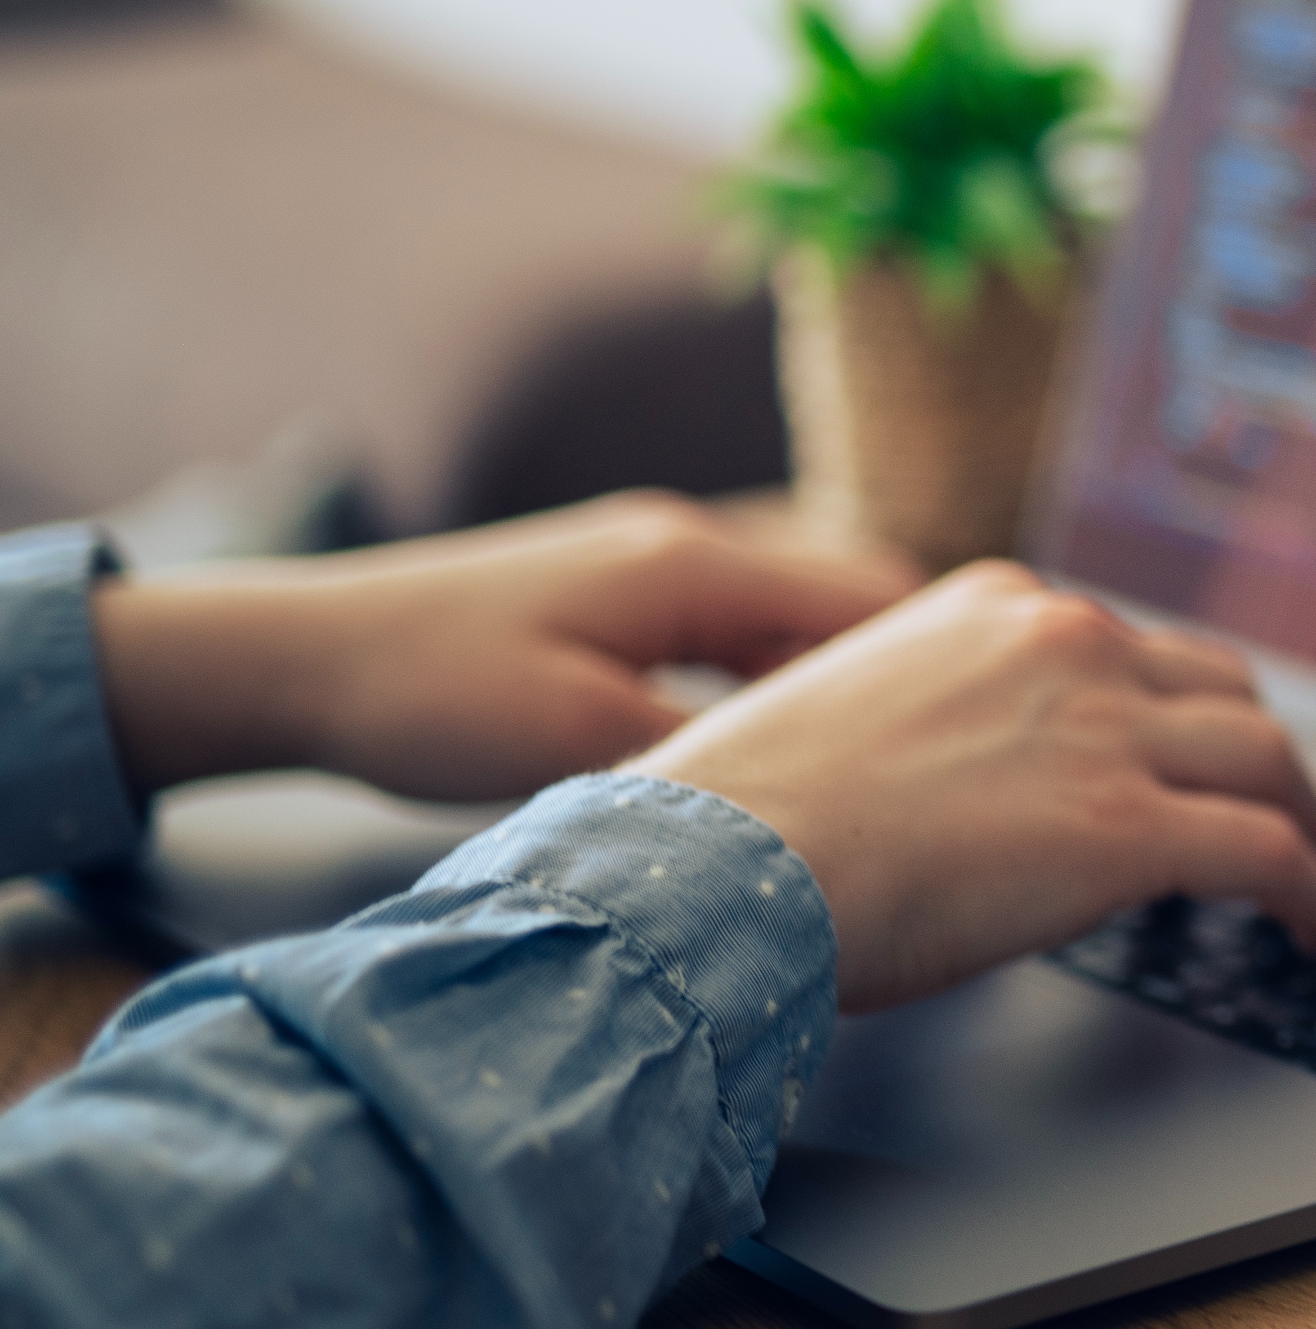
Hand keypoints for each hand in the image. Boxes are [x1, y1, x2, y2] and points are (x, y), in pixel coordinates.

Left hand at [89, 493, 914, 803]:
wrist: (300, 658)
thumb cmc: (427, 693)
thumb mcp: (580, 742)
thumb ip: (711, 755)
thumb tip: (825, 783)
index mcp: (692, 565)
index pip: (869, 592)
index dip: (947, 656)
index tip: (1002, 720)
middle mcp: (687, 545)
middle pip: (847, 597)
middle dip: (912, 669)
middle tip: (968, 749)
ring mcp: (653, 565)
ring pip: (794, 617)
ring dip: (845, 678)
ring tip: (901, 756)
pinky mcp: (621, 598)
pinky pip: (740, 633)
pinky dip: (781, 679)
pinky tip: (794, 744)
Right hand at [625, 560, 1315, 1009]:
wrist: (720, 866)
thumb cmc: (748, 820)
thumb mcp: (856, 715)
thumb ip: (948, 720)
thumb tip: (981, 786)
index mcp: (999, 605)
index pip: (1135, 649)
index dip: (1185, 718)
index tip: (1199, 764)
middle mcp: (1068, 642)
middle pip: (1224, 694)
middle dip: (1264, 762)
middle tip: (1284, 821)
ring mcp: (1106, 729)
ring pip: (1271, 760)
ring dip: (1311, 826)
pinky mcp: (1130, 825)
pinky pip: (1271, 852)